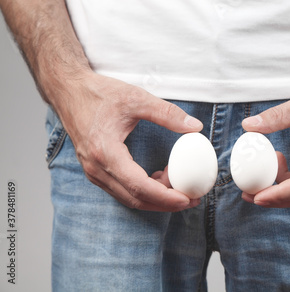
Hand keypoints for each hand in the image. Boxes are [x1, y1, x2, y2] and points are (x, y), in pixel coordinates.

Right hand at [52, 72, 202, 211]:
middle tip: (191, 199)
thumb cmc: (98, 93)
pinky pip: (122, 189)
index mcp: (105, 152)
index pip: (138, 186)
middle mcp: (96, 168)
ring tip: (179, 185)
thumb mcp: (137, 98)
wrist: (68, 90)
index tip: (187, 198)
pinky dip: (143, 189)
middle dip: (165, 203)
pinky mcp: (95, 170)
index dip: (165, 197)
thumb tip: (195, 127)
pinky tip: (160, 177)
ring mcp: (93, 172)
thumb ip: (168, 113)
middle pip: (135, 199)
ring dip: (155, 197)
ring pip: (128, 197)